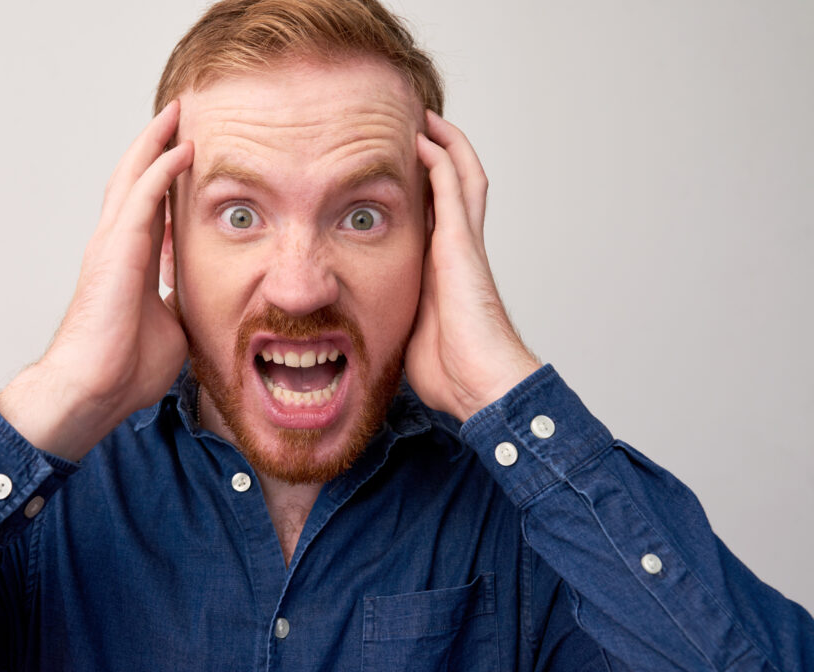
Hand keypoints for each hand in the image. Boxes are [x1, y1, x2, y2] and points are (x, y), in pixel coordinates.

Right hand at [0, 101, 193, 459]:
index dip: (166, 176)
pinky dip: (161, 170)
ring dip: (155, 143)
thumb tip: (197, 297)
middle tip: (179, 114)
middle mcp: (118, 245)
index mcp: (132, 262)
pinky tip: (182, 150)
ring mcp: (112, 245)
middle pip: (136, 180)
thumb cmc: (124, 367)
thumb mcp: (171, 326)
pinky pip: (141, 199)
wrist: (95, 390)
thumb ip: (180, 301)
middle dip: (156, 145)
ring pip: (133, 177)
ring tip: (176, 114)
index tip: (187, 152)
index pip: (150, 205)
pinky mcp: (114, 251)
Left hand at [405, 111, 540, 422]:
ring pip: (460, 177)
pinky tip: (425, 137)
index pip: (435, 214)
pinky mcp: (461, 245)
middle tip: (417, 126)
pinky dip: (441, 159)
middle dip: (439, 154)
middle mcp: (457, 250)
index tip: (400, 169)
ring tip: (423, 117)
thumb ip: (393, 315)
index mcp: (443, 270)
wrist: (480, 385)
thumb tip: (360, 327)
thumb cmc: (450, 371)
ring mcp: (463, 244)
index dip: (423, 188)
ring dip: (444, 144)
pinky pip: (453, 188)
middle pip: (456, 186)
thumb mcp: (409, 334)